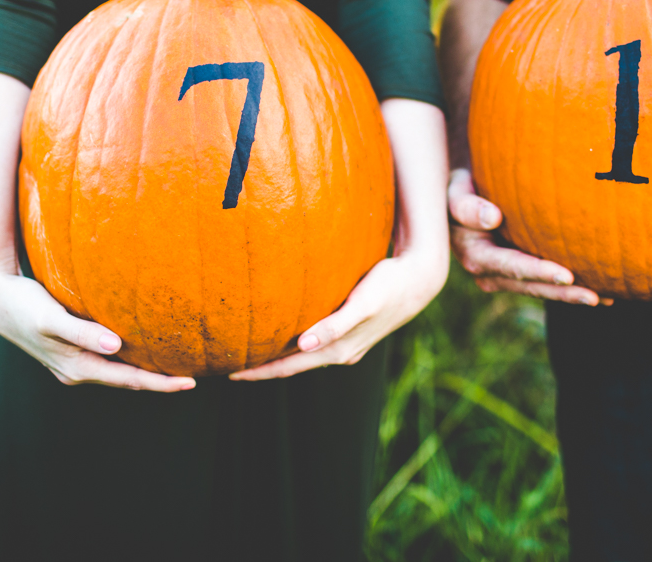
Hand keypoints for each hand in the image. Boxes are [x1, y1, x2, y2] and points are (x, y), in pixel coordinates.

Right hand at [0, 269, 196, 390]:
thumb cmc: (23, 304)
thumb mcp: (50, 317)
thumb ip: (82, 332)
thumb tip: (116, 347)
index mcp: (76, 367)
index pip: (129, 380)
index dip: (160, 383)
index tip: (190, 382)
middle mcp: (76, 370)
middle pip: (128, 380)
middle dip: (159, 382)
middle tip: (194, 377)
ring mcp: (73, 362)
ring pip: (118, 372)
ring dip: (146, 372)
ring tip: (176, 366)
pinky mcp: (71, 349)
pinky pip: (109, 360)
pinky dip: (129, 359)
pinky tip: (143, 348)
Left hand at [229, 247, 447, 379]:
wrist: (420, 279)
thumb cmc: (389, 285)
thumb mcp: (364, 303)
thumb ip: (335, 324)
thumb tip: (303, 344)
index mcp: (339, 350)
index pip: (290, 366)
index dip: (260, 371)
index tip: (231, 373)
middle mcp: (341, 352)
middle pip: (293, 365)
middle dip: (263, 368)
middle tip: (230, 366)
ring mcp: (347, 344)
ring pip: (304, 356)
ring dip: (278, 358)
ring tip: (251, 353)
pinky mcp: (352, 331)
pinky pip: (316, 343)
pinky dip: (296, 345)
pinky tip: (287, 335)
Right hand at [447, 168, 602, 305]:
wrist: (460, 198)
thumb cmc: (460, 189)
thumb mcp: (454, 192)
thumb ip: (466, 205)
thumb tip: (493, 218)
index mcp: (475, 255)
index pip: (512, 266)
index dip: (539, 272)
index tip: (567, 275)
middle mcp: (489, 273)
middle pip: (532, 286)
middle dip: (563, 293)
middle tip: (596, 297)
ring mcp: (505, 277)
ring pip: (542, 289)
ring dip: (571, 295)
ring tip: (606, 299)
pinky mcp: (518, 274)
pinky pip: (545, 283)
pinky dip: (570, 287)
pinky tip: (601, 291)